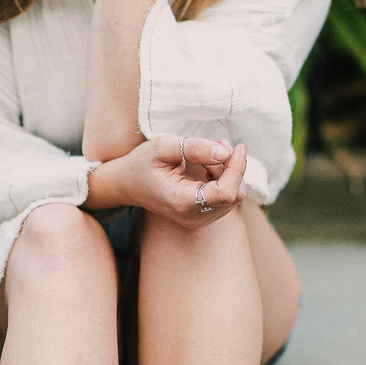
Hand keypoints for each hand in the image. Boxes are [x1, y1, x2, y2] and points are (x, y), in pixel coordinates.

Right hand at [88, 135, 247, 228]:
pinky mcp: (202, 216)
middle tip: (219, 144)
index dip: (237, 169)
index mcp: (183, 202)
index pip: (225, 193)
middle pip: (234, 196)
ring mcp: (199, 220)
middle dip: (233, 168)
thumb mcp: (163, 146)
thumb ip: (194, 148)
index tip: (238, 147)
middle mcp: (193, 217)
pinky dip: (224, 179)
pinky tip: (210, 166)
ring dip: (228, 172)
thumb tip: (226, 152)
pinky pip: (226, 199)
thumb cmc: (142, 163)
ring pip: (233, 197)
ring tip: (210, 153)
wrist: (128, 185)